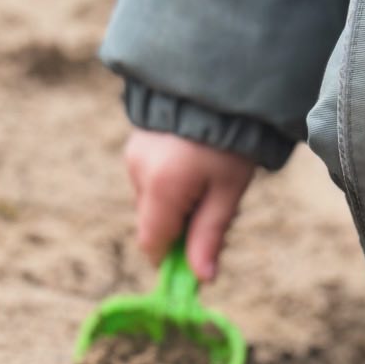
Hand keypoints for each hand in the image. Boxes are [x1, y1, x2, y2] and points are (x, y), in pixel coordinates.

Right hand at [125, 130, 255, 282]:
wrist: (220, 85)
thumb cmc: (231, 142)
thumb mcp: (228, 192)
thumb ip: (209, 236)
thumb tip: (201, 279)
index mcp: (161, 188)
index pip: (151, 244)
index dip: (171, 258)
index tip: (195, 258)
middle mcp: (139, 173)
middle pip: (152, 224)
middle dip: (179, 228)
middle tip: (215, 208)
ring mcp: (133, 156)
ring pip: (151, 202)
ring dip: (175, 204)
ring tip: (208, 180)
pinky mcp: (136, 144)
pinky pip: (149, 180)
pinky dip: (169, 184)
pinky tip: (193, 165)